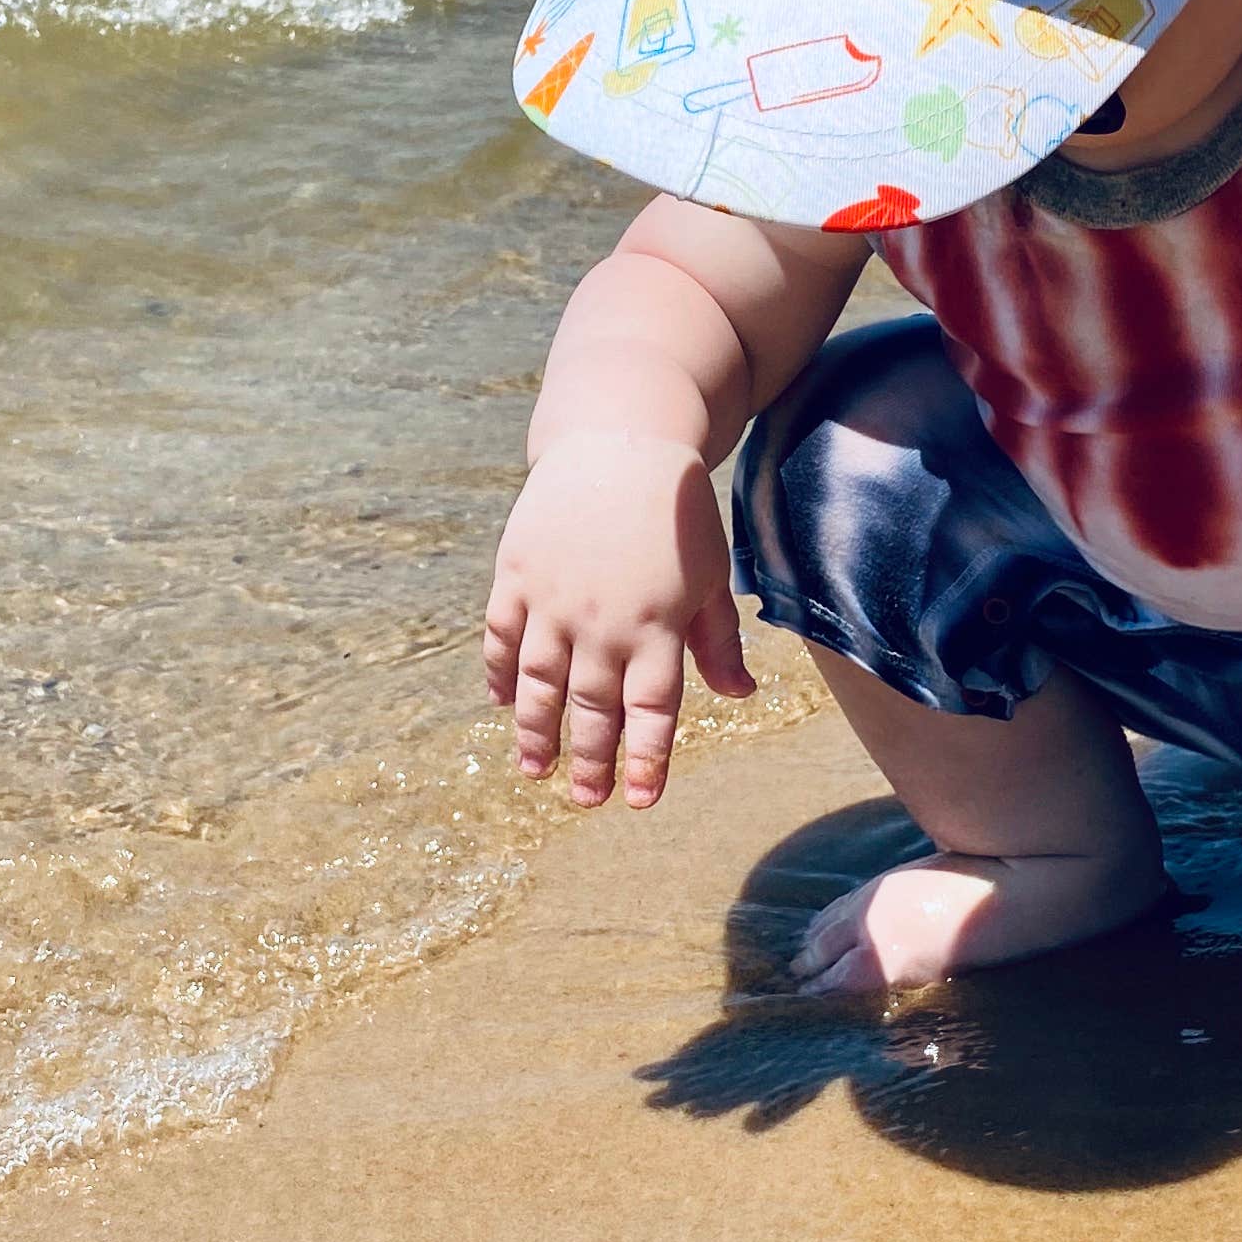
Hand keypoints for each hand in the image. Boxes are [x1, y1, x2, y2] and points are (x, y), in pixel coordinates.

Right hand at [482, 432, 754, 809]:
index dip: (644, 762)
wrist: (622, 440)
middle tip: (584, 800)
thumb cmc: (677, 514)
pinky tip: (502, 703)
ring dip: (536, 732)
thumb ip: (719, 640)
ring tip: (535, 769)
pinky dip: (499, 674)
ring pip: (539, 684)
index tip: (638, 801)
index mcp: (658, 627)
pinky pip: (502, 637)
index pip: (651, 713)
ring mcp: (554, 601)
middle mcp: (603, 623)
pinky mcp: (517, 575)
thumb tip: (741, 695)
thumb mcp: (710, 574)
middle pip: (593, 709)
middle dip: (590, 762)